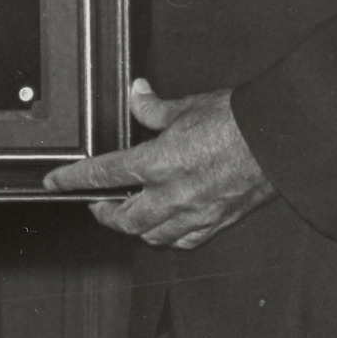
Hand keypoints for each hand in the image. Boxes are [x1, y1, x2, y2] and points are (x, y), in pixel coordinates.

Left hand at [44, 82, 272, 248]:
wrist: (280, 141)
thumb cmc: (238, 123)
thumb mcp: (187, 107)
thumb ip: (153, 108)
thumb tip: (137, 96)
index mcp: (158, 163)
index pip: (102, 175)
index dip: (73, 179)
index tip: (55, 182)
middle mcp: (172, 195)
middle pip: (124, 220)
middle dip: (104, 214)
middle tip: (98, 204)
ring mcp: (195, 213)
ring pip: (152, 236)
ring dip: (135, 228)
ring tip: (130, 215)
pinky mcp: (217, 222)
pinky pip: (184, 241)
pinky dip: (169, 236)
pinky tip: (166, 227)